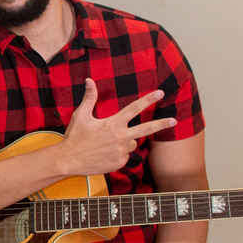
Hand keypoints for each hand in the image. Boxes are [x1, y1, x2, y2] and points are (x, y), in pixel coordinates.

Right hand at [60, 79, 176, 176]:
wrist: (68, 160)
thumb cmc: (74, 137)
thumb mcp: (81, 116)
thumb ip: (89, 98)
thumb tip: (89, 80)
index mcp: (112, 124)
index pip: (134, 108)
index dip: (148, 100)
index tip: (160, 93)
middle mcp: (120, 137)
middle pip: (146, 128)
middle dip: (161, 124)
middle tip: (174, 120)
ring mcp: (121, 151)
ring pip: (131, 143)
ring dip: (125, 141)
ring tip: (106, 143)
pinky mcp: (119, 162)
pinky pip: (124, 155)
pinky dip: (118, 153)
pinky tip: (105, 153)